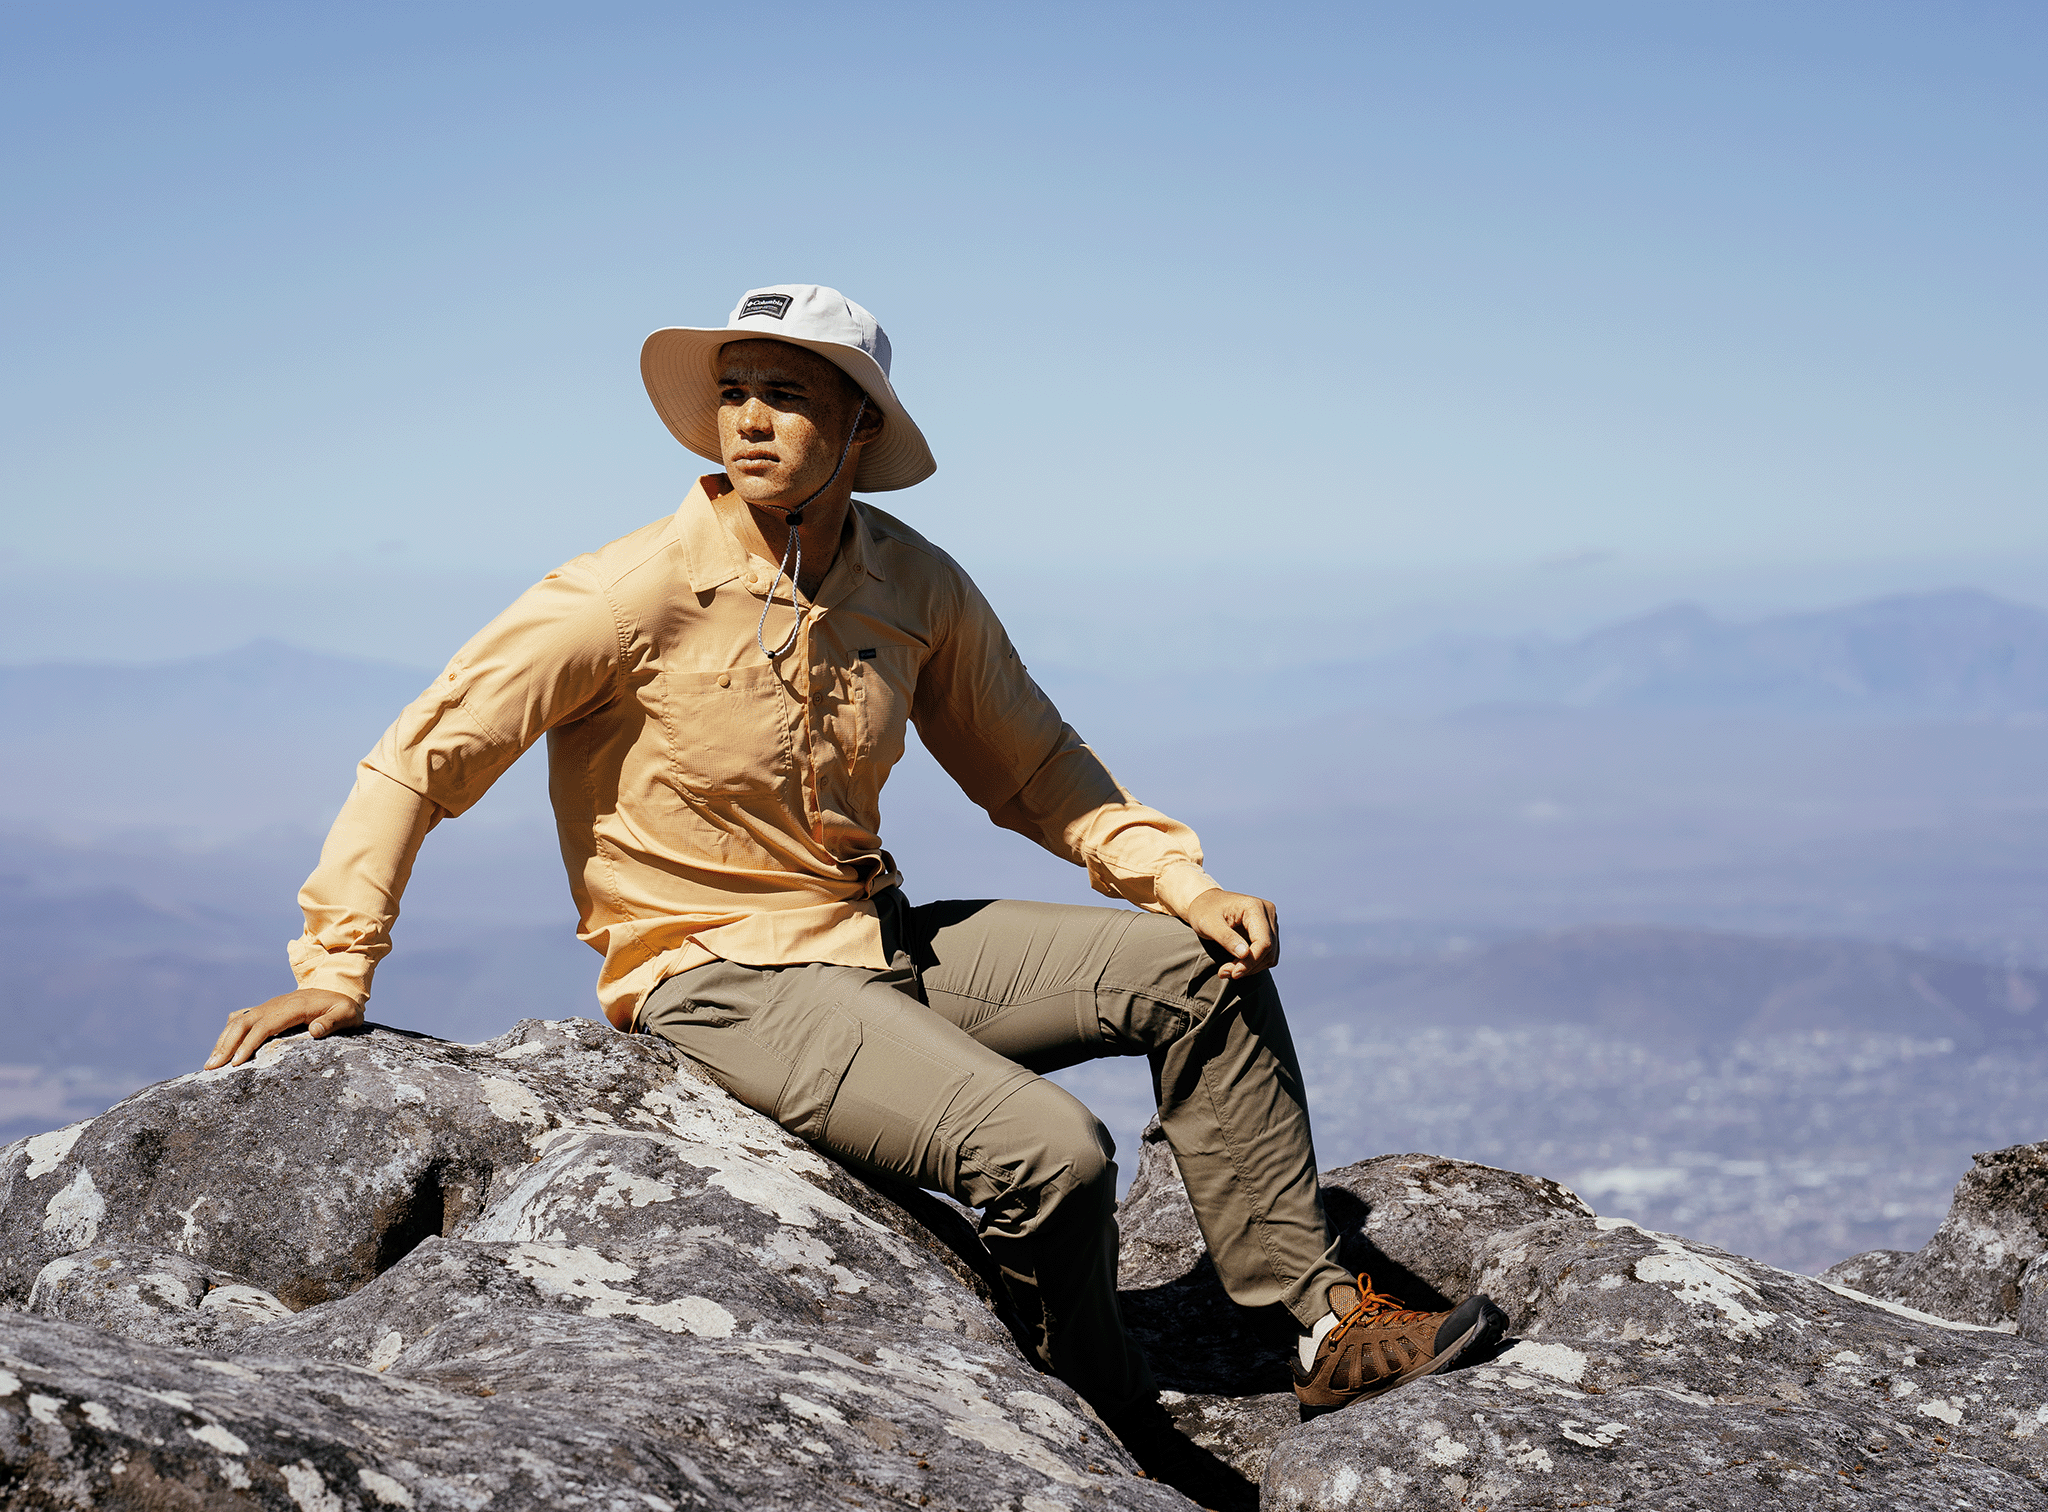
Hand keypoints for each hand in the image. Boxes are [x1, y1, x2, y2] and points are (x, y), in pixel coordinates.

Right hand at [204, 988, 363, 1069]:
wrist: (337, 989)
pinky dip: (229, 1032)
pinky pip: (241, 1018)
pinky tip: (221, 1047)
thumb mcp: (347, 1014)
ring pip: (238, 1020)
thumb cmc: (343, 1007)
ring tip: (210, 1062)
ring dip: (222, 1040)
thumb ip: (334, 1021)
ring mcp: (268, 1006)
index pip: (265, 1026)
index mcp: (293, 1007)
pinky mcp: (266, 1010)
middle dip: (226, 1045)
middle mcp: (275, 1004)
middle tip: (211, 1068)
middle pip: (243, 1023)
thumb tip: (316, 1030)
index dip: (248, 1044)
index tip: (236, 1063)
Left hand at [1181, 888, 1279, 980]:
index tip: (1234, 973)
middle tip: (1225, 972)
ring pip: (1270, 955)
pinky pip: (1266, 955)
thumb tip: (1245, 954)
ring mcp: (1270, 923)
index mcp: (1255, 907)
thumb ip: (1226, 938)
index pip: (1263, 942)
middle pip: (1268, 950)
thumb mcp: (1209, 924)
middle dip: (1248, 966)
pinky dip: (1252, 964)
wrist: (1204, 903)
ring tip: (1227, 969)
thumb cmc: (1204, 911)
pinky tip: (1235, 963)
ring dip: (1250, 967)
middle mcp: (1268, 913)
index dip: (1250, 961)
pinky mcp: (1267, 932)